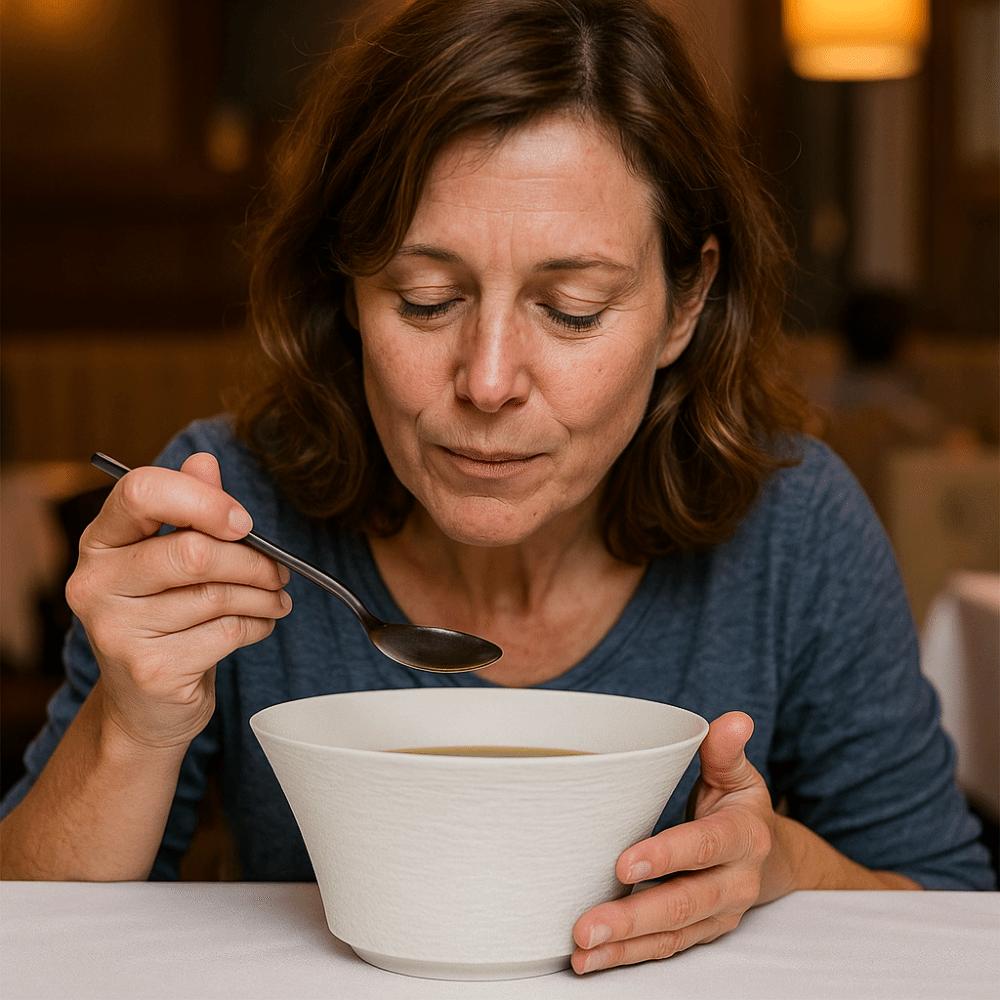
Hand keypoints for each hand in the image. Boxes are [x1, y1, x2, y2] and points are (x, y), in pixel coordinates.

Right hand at [66, 453, 291, 750]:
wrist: (145, 707)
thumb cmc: (164, 619)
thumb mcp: (170, 558)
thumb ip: (188, 508)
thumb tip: (204, 462)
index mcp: (100, 542)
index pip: (141, 492)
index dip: (203, 501)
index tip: (242, 522)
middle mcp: (96, 583)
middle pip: (194, 551)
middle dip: (252, 560)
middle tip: (279, 571)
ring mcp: (117, 631)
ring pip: (217, 595)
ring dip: (264, 595)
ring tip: (276, 597)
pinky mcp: (150, 670)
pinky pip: (227, 633)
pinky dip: (258, 625)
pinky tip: (260, 623)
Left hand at [571, 712, 786, 974]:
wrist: (770, 858)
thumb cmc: (738, 808)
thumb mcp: (737, 776)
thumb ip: (725, 751)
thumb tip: (734, 720)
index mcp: (742, 837)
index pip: (703, 847)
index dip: (666, 856)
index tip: (623, 863)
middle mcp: (733, 882)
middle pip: (682, 903)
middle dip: (633, 916)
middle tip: (587, 925)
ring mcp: (717, 915)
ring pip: (670, 935)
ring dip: (624, 946)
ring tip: (582, 950)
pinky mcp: (700, 933)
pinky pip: (664, 949)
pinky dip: (628, 957)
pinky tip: (592, 961)